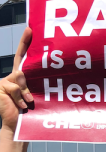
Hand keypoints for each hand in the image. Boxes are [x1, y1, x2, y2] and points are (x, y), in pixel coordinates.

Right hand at [0, 27, 32, 151]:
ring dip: (27, 92)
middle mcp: (13, 75)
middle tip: (32, 90)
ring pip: (19, 78)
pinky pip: (14, 88)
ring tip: (29, 102)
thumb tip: (54, 72)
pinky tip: (22, 105)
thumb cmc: (32, 108)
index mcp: (22, 74)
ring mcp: (5, 81)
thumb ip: (38, 81)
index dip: (26, 41)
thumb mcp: (37, 92)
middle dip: (28, 78)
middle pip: (21, 65)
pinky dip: (20, 97)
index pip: (23, 54)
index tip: (31, 28)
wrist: (20, 123)